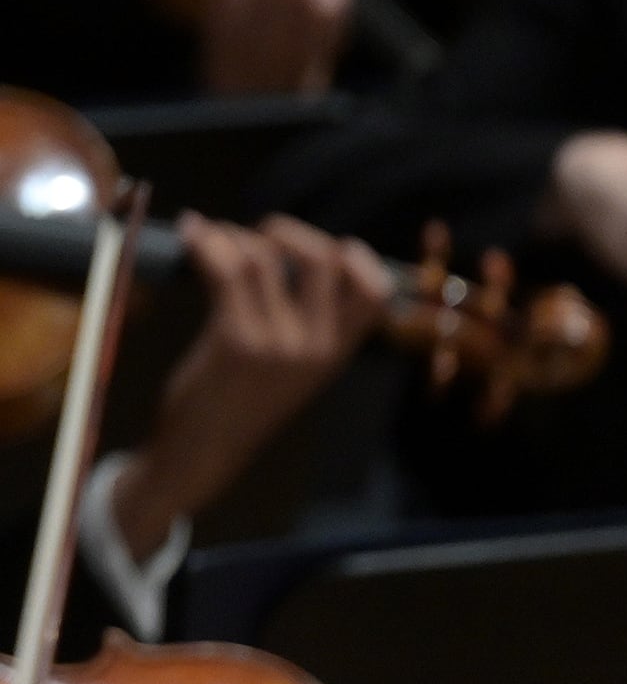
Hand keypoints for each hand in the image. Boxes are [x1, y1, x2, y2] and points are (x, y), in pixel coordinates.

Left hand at [102, 215, 391, 560]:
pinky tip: (192, 234)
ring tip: (212, 237)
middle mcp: (315, 346)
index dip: (359, 258)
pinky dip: (207, 243)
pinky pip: (227, 271)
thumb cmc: (240, 405)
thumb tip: (283, 260)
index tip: (330, 247)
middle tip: (258, 233)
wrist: (202, 452)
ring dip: (233, 236)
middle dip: (287, 231)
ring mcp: (278, 342)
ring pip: (265, 258)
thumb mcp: (291, 370)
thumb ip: (302, 326)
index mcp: (336, 353)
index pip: (376, 293)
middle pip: (323, 258)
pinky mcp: (235, 340)